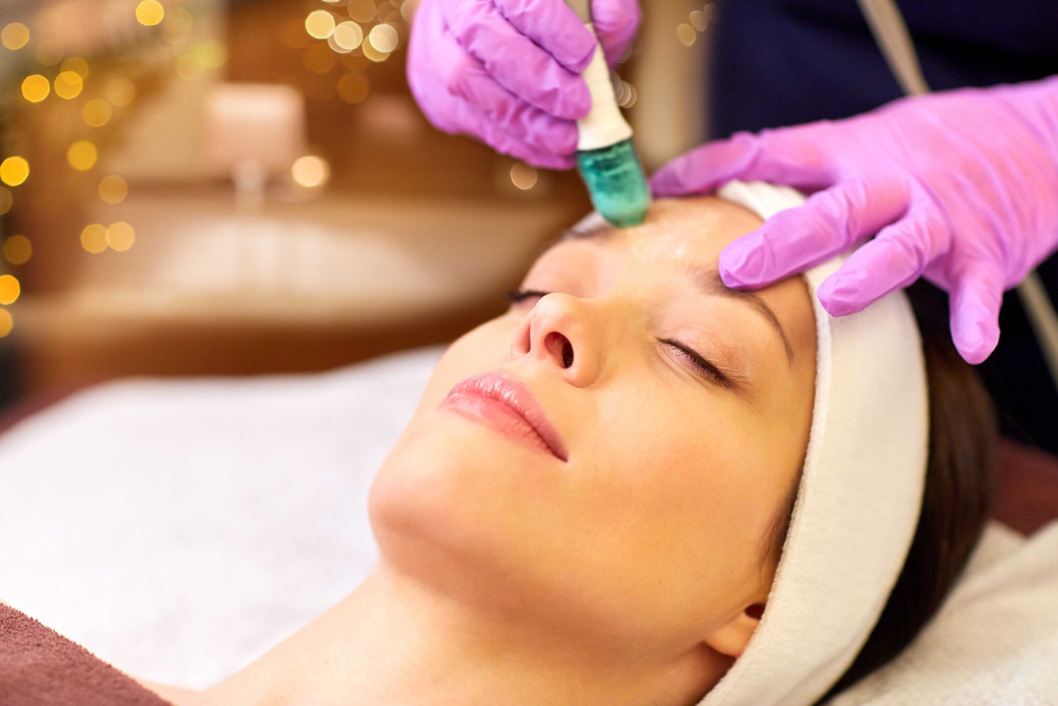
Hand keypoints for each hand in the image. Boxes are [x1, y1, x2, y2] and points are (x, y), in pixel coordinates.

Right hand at [406, 0, 639, 168]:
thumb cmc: (557, 11)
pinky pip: (463, 116)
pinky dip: (509, 139)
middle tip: (579, 107)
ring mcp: (431, 42)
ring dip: (521, 121)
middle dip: (536, 82)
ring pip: (464, 82)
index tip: (585, 58)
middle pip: (483, 38)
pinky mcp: (427, 81)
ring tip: (567, 141)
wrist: (505, 21)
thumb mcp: (588, 0)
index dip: (551, 29)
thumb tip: (607, 33)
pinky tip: (546, 149)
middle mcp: (452, 3)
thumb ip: (608, 8)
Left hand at [652, 77, 1057, 363]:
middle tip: (734, 269)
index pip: (770, 154)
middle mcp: (889, 182)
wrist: (1030, 138)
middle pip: (831, 210)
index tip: (662, 193)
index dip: (715, 171)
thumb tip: (703, 192)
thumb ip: (791, 171)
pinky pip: (982, 288)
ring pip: (900, 243)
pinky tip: (974, 345)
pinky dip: (978, 315)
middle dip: (782, 240)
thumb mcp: (854, 144)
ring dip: (869, 272)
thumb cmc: (923, 150)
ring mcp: (939, 217)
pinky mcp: (987, 251)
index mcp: (847, 153)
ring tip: (836, 299)